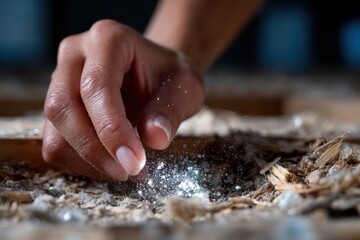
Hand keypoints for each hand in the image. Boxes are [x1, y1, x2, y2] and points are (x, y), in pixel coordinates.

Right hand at [42, 20, 203, 180]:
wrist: (156, 72)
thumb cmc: (170, 77)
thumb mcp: (185, 87)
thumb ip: (171, 110)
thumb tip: (155, 139)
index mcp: (108, 39)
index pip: (97, 87)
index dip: (112, 130)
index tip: (135, 162)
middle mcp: (76, 54)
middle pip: (62, 107)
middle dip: (94, 149)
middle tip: (129, 172)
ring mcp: (61, 79)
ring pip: (55, 131)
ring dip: (87, 161)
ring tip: (125, 170)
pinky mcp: (59, 106)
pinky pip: (56, 143)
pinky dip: (80, 163)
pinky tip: (110, 164)